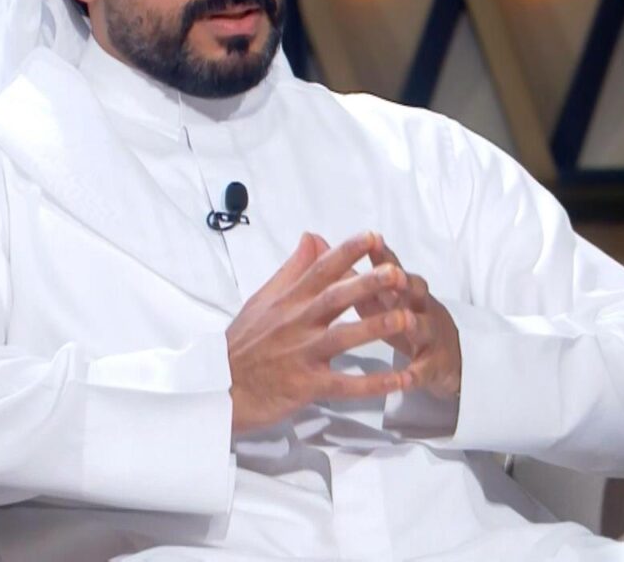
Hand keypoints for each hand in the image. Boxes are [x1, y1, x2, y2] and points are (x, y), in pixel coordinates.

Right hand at [226, 231, 416, 434]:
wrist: (218, 387)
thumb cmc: (245, 342)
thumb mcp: (264, 299)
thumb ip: (293, 269)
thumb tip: (313, 236)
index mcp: (289, 301)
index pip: (320, 270)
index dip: (347, 252)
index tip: (373, 236)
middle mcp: (297, 323)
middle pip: (334, 299)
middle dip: (366, 285)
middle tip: (397, 273)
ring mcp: (302, 355)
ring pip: (341, 338)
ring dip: (373, 328)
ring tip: (405, 319)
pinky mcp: (306, 386)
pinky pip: (344, 385)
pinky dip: (373, 384)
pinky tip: (401, 379)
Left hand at [353, 236, 461, 399]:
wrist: (446, 356)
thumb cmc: (400, 318)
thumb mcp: (375, 297)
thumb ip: (350, 274)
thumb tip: (318, 245)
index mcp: (400, 290)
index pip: (392, 267)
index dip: (383, 254)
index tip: (372, 239)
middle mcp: (419, 307)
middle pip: (414, 291)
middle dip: (404, 283)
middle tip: (394, 276)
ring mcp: (430, 336)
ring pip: (424, 327)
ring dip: (415, 323)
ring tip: (405, 321)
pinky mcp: (434, 366)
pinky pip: (425, 370)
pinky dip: (416, 374)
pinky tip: (406, 380)